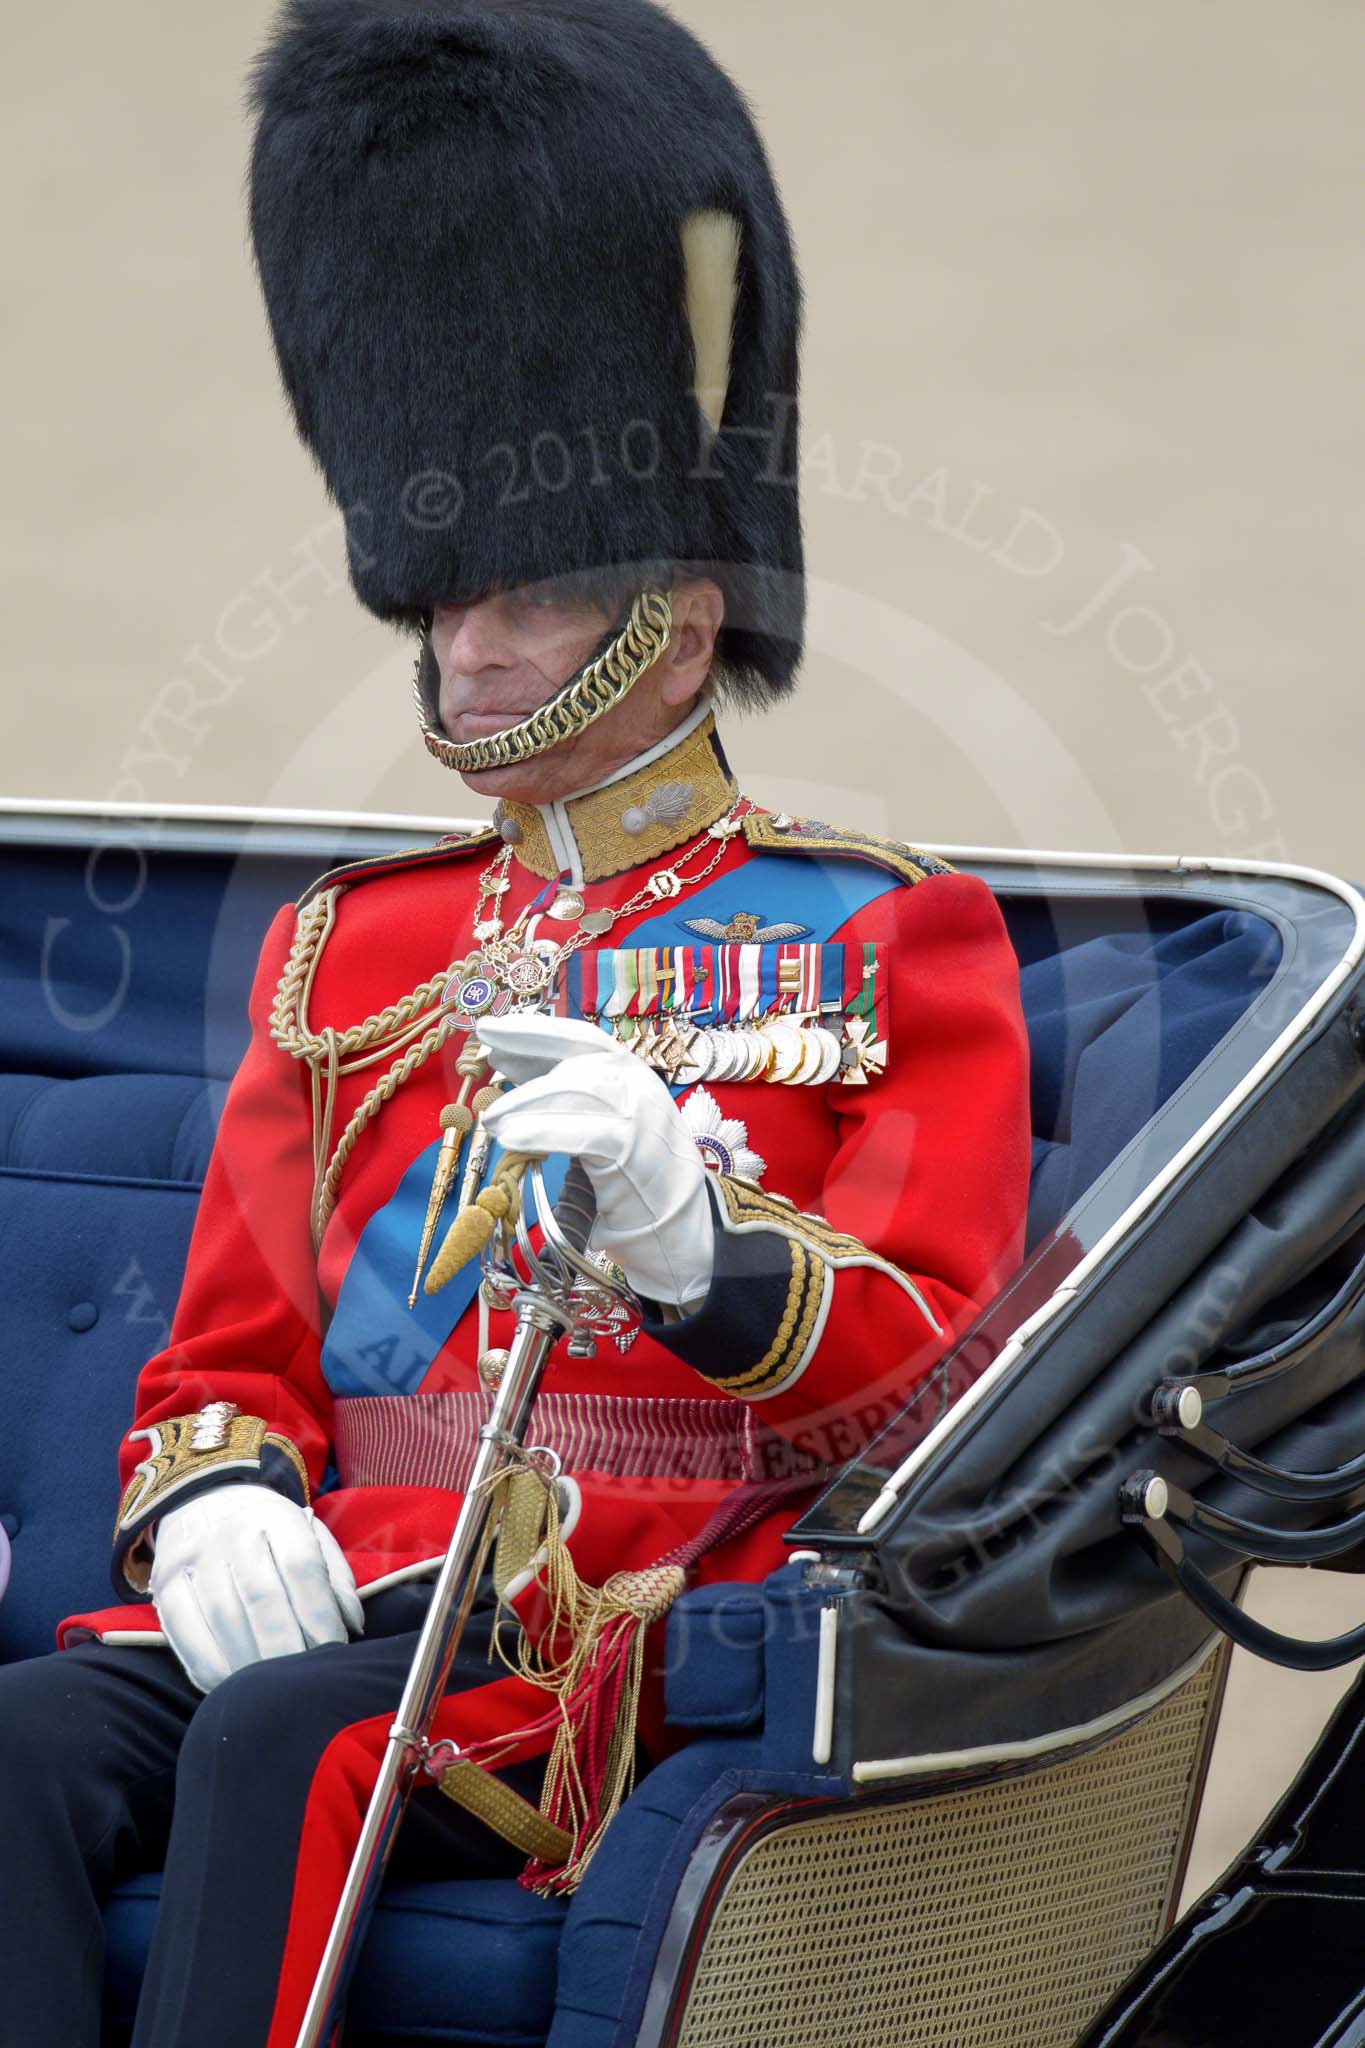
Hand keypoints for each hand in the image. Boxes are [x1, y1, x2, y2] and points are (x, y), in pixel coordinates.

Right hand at [149, 1484, 363, 1692]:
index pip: (301, 1567)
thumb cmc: (270, 1533)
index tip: (332, 1651)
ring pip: (224, 1618)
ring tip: (271, 1691)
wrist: (205, 1499)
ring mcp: (195, 1557)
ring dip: (250, 1663)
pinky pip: (184, 1632)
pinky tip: (230, 1686)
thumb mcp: (309, 1536)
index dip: (319, 1615)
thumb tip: (351, 1625)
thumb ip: (335, 1578)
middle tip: (303, 1684)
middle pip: (262, 1597)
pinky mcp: (165, 1583)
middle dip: (287, 1648)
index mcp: (277, 1517)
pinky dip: (208, 1666)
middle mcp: (233, 1532)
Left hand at [475, 1012, 713, 1308]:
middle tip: (487, 1062)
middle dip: (527, 1058)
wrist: (682, 1234)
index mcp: (634, 1077)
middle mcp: (641, 1087)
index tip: (493, 1031)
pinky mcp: (635, 1151)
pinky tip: (510, 1138)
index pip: (581, 1039)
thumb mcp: (606, 1129)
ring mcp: (642, 1117)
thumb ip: (572, 1103)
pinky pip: (582, 1134)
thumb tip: (517, 1076)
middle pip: (576, 1060)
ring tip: (492, 1118)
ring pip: (576, 1092)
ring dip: (526, 1102)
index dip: (534, 1033)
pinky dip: (542, 1132)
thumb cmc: (636, 1186)